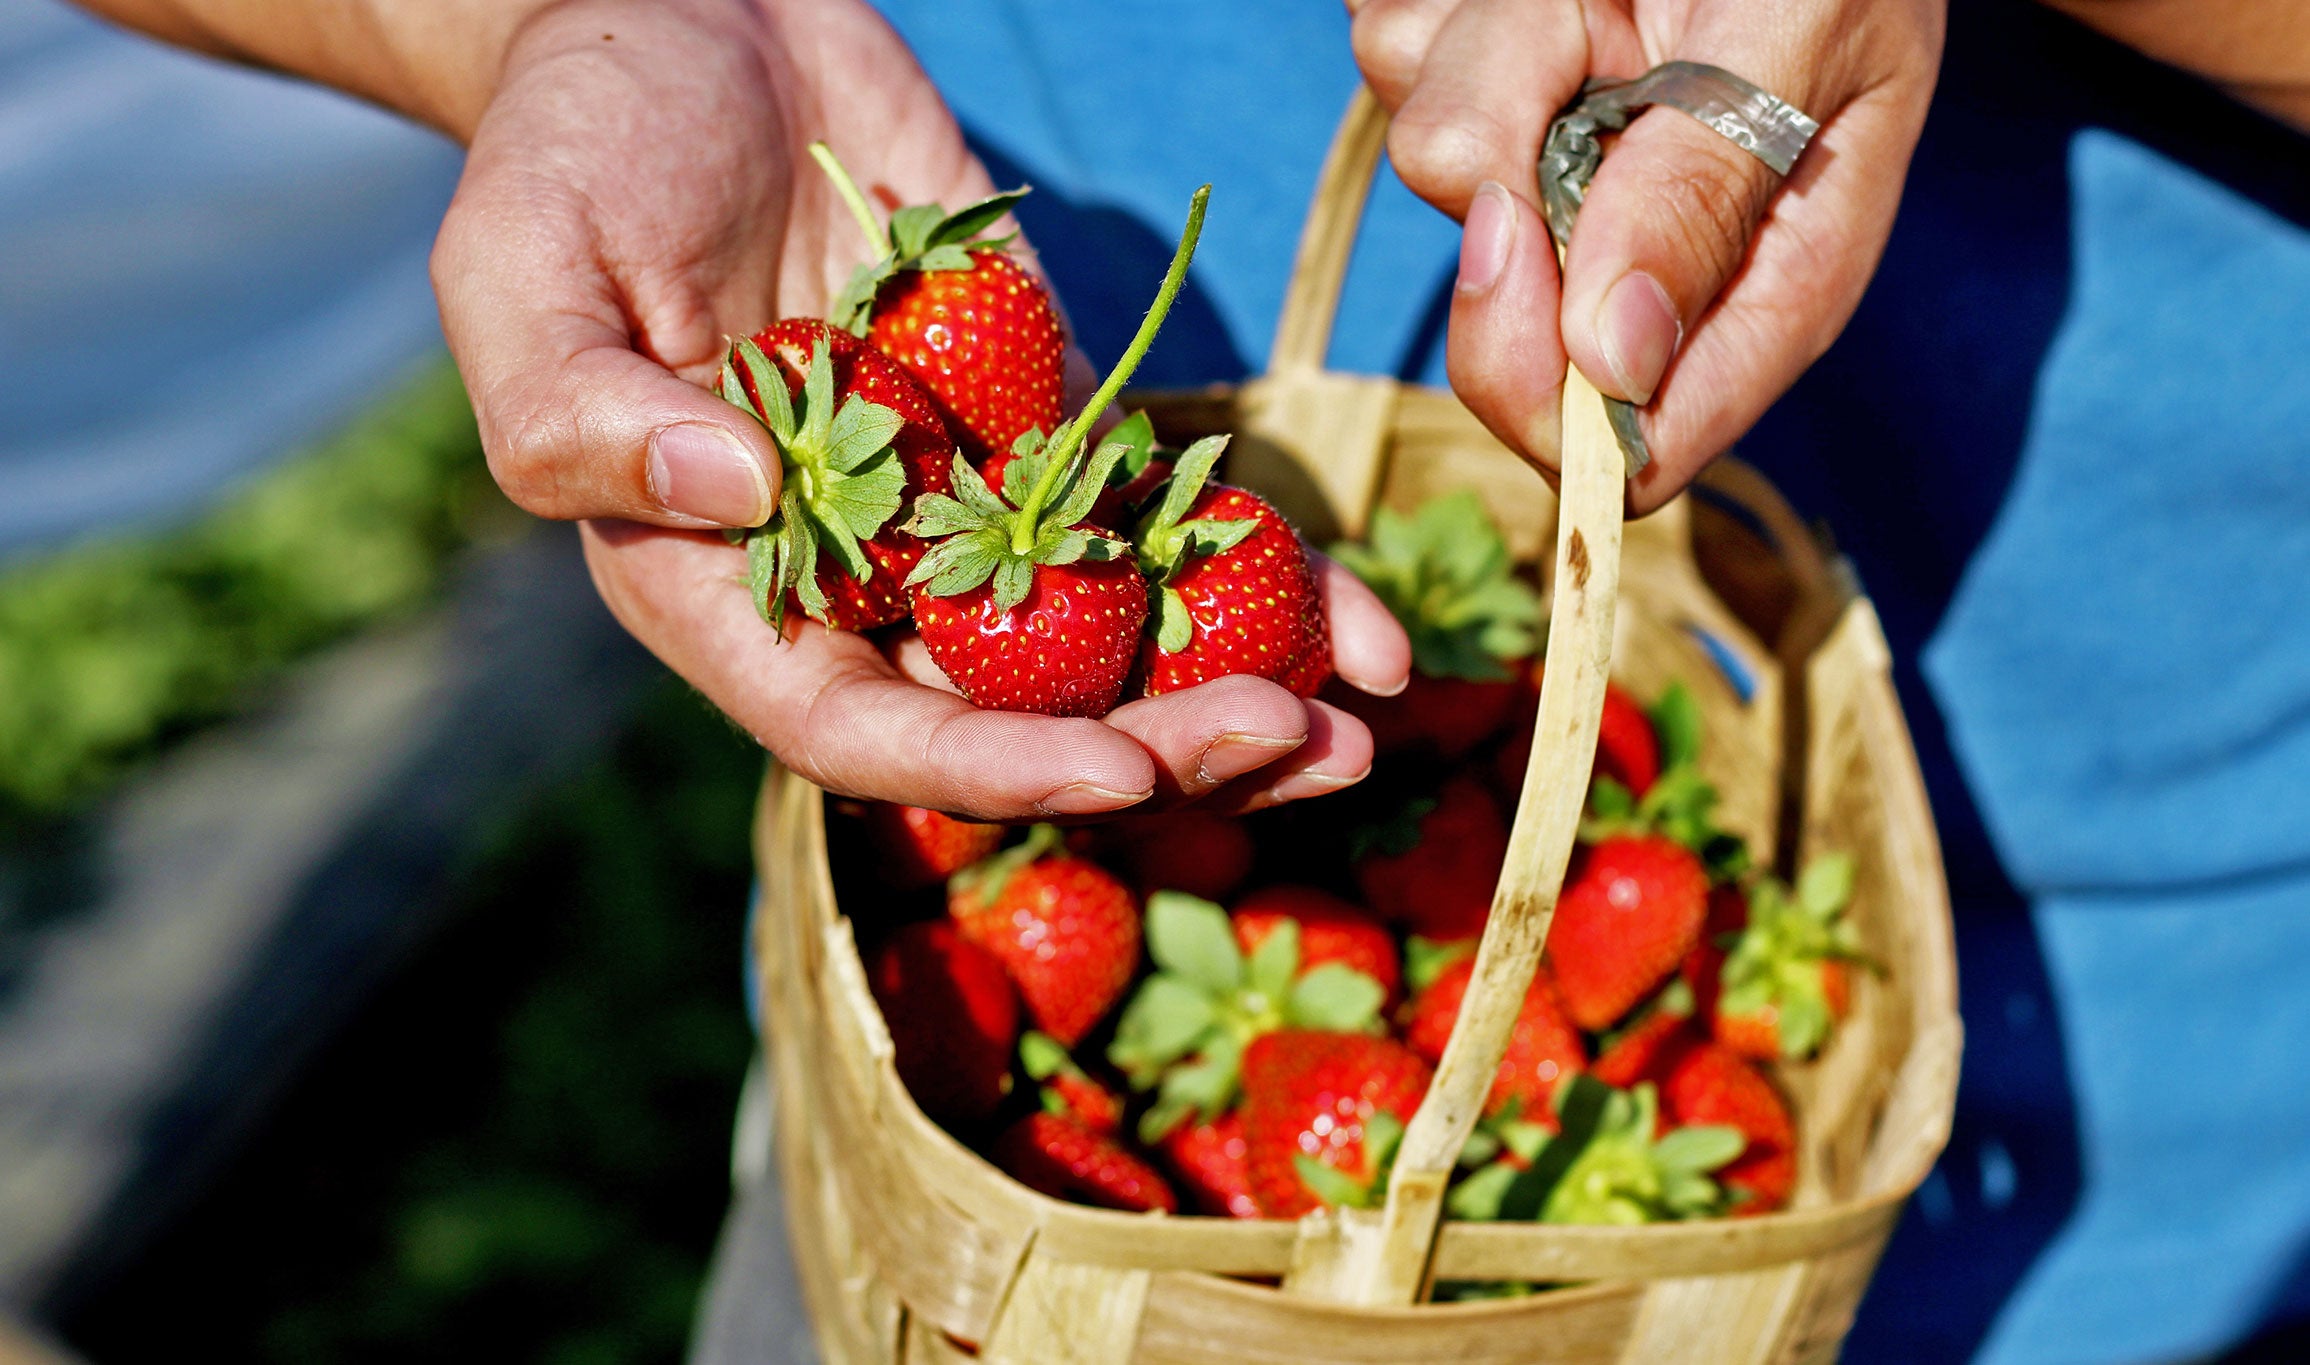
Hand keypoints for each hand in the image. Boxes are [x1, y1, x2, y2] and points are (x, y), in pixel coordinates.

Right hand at [432, 0, 1409, 818]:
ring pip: (1112, 638)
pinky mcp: (1051, 412)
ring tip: (1362, 717)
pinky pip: (1164, 510)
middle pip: (1017, 708)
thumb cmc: (574, 145)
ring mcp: (968, 497)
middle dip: (1156, 744)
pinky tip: (1364, 622)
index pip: (860, 725)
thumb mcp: (522, 272)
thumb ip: (580, 416)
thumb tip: (734, 497)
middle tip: (1292, 745)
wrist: (695, 14)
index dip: (989, 764)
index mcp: (729, 581)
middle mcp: (862, 569)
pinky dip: (1263, 569)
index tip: (1117, 766)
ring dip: (1236, 687)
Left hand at [1350, 0, 1944, 510]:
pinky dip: (1446, 2)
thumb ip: (1705, 190)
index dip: (1551, 397)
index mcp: (1759, 282)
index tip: (1518, 252)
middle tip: (1582, 30)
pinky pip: (1396, 65)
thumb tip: (1613, 362)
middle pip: (1501, 319)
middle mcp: (1638, 250)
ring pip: (1434, 157)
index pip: (1635, 451)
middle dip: (1513, 161)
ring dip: (1489, 45)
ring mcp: (1545, 167)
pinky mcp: (1475, 93)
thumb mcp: (1799, 34)